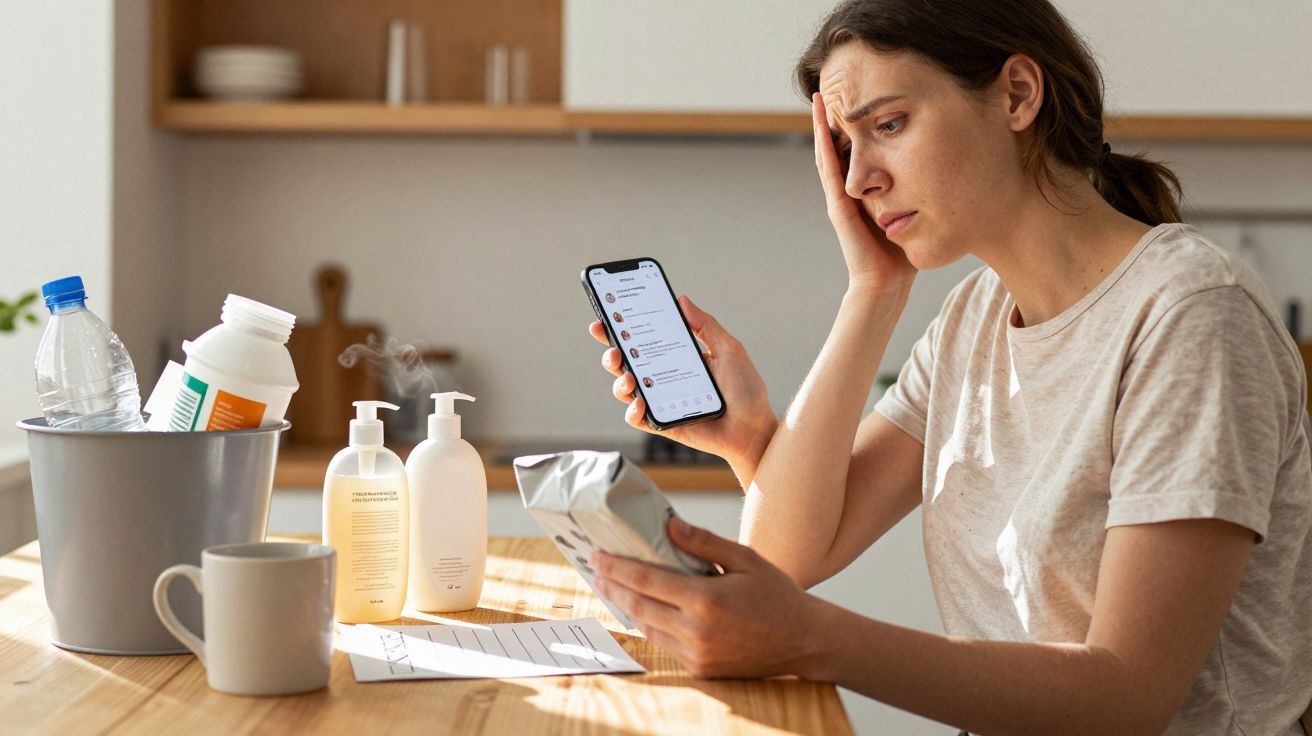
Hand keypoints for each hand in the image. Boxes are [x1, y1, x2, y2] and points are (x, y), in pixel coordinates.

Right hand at [589, 295, 775, 466]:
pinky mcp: (662, 423)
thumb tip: (682, 300)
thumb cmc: (745, 390)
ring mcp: (661, 400)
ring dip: (619, 381)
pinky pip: (637, 417)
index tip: (606, 317)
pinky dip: (633, 410)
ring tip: (629, 378)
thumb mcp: (729, 350)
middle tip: (614, 349)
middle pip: (627, 362)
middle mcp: (664, 377)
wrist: (753, 429)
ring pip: (626, 389)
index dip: (622, 329)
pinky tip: (641, 403)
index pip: (644, 339)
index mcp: (678, 356)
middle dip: (612, 353)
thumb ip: (706, 326)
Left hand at [589, 516, 829, 679]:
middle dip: (613, 586)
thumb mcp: (745, 560)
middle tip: (598, 569)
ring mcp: (697, 654)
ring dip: (629, 606)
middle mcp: (696, 631)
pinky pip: (665, 645)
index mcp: (706, 600)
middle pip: (638, 606)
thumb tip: (669, 524)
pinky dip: (652, 625)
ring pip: (648, 627)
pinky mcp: (701, 670)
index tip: (596, 555)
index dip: (616, 567)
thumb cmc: (777, 595)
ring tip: (615, 587)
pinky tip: (646, 609)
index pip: (646, 581)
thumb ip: (704, 543)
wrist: (804, 641)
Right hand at [811, 92, 917, 293]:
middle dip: (835, 117)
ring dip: (821, 124)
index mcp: (864, 191)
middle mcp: (848, 190)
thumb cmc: (901, 253)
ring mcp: (840, 197)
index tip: (859, 96)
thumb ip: (917, 192)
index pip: (856, 151)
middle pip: (838, 146)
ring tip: (819, 95)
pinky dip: (822, 144)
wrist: (886, 283)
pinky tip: (821, 123)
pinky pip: (829, 168)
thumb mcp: (913, 210)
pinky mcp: (838, 205)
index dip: (854, 124)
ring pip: (828, 152)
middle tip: (833, 85)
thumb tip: (947, 167)